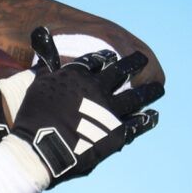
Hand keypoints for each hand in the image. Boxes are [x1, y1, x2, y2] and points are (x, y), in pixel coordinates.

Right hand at [8, 26, 161, 181]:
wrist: (39, 149)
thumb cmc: (32, 118)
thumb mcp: (37, 84)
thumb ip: (47, 65)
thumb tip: (45, 43)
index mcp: (78, 75)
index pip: (96, 60)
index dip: (105, 58)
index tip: (111, 56)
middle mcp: (97, 89)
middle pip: (122, 71)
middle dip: (134, 63)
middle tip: (142, 59)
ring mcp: (109, 111)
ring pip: (137, 96)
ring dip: (149, 91)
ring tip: (159, 88)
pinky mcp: (117, 133)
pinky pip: (137, 124)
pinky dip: (147, 120)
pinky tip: (153, 116)